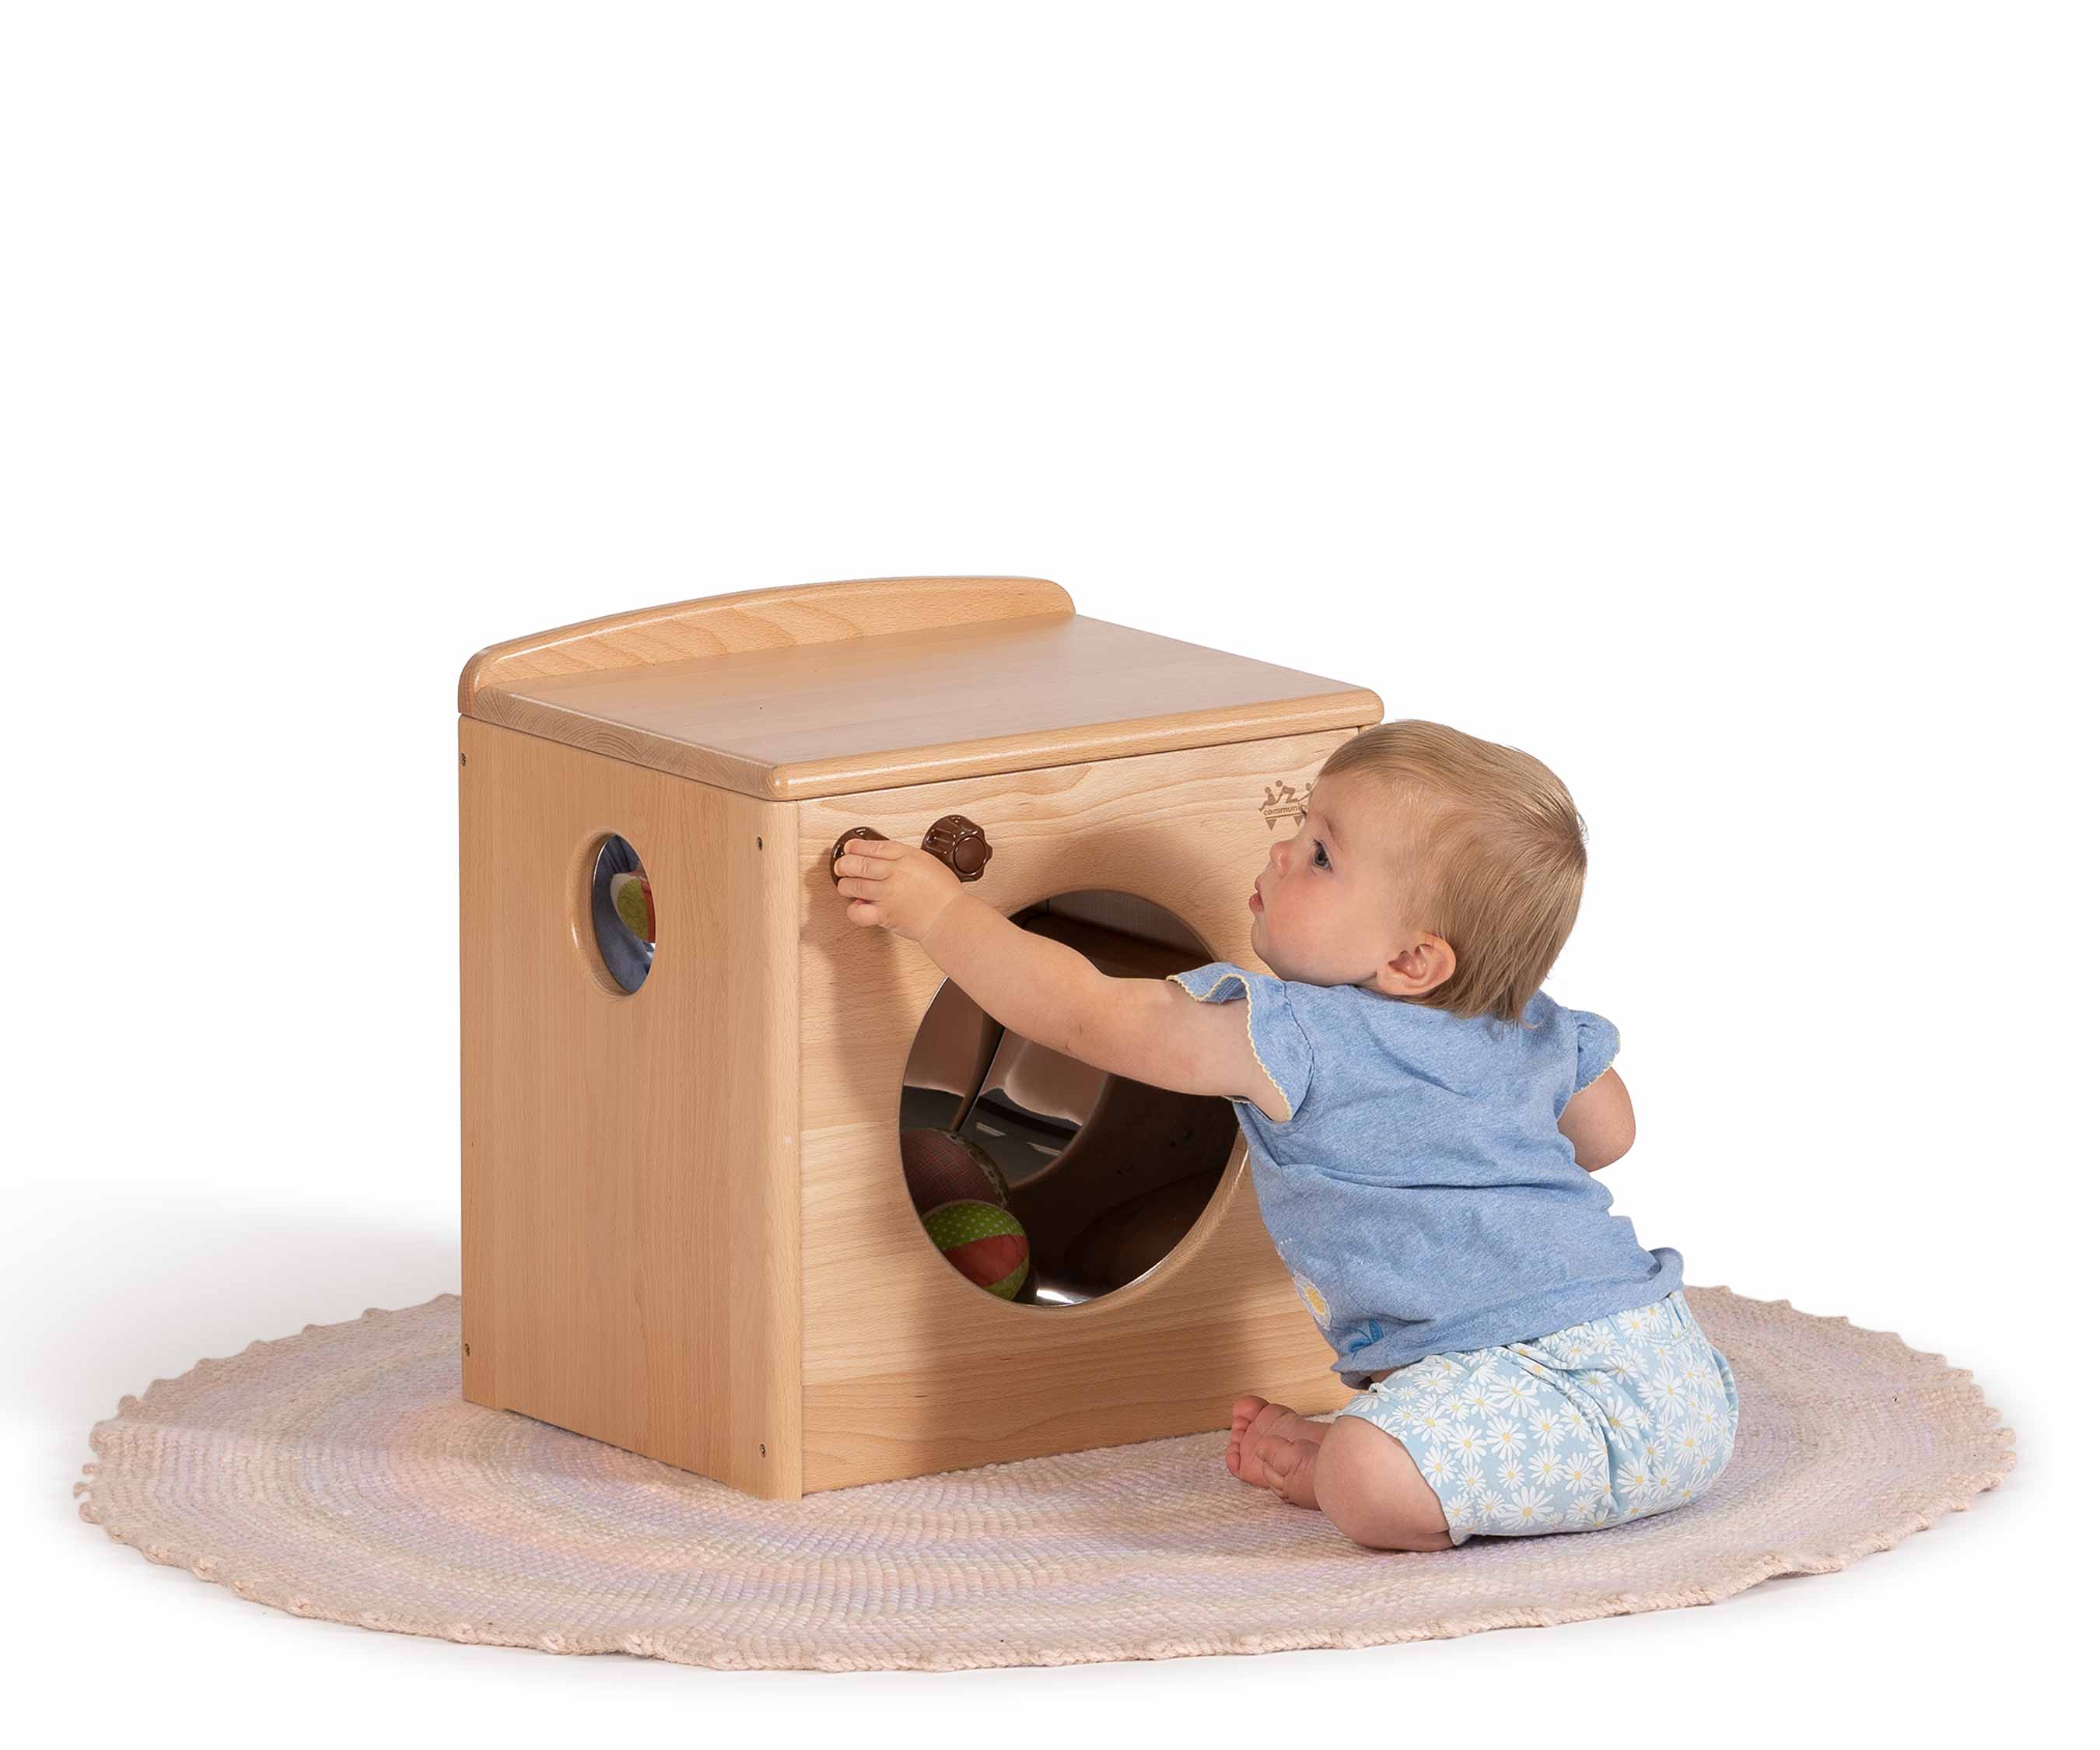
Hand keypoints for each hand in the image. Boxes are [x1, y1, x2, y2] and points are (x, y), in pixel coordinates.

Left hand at [835, 839, 965, 943]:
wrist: (950, 917)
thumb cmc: (945, 894)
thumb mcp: (929, 863)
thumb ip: (907, 860)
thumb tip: (886, 862)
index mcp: (907, 857)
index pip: (875, 846)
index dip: (857, 846)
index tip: (850, 848)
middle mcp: (895, 873)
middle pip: (859, 863)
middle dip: (845, 864)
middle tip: (841, 866)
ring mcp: (888, 893)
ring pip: (854, 885)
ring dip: (845, 885)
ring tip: (846, 886)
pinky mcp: (885, 914)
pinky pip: (859, 911)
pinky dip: (854, 909)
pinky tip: (858, 906)